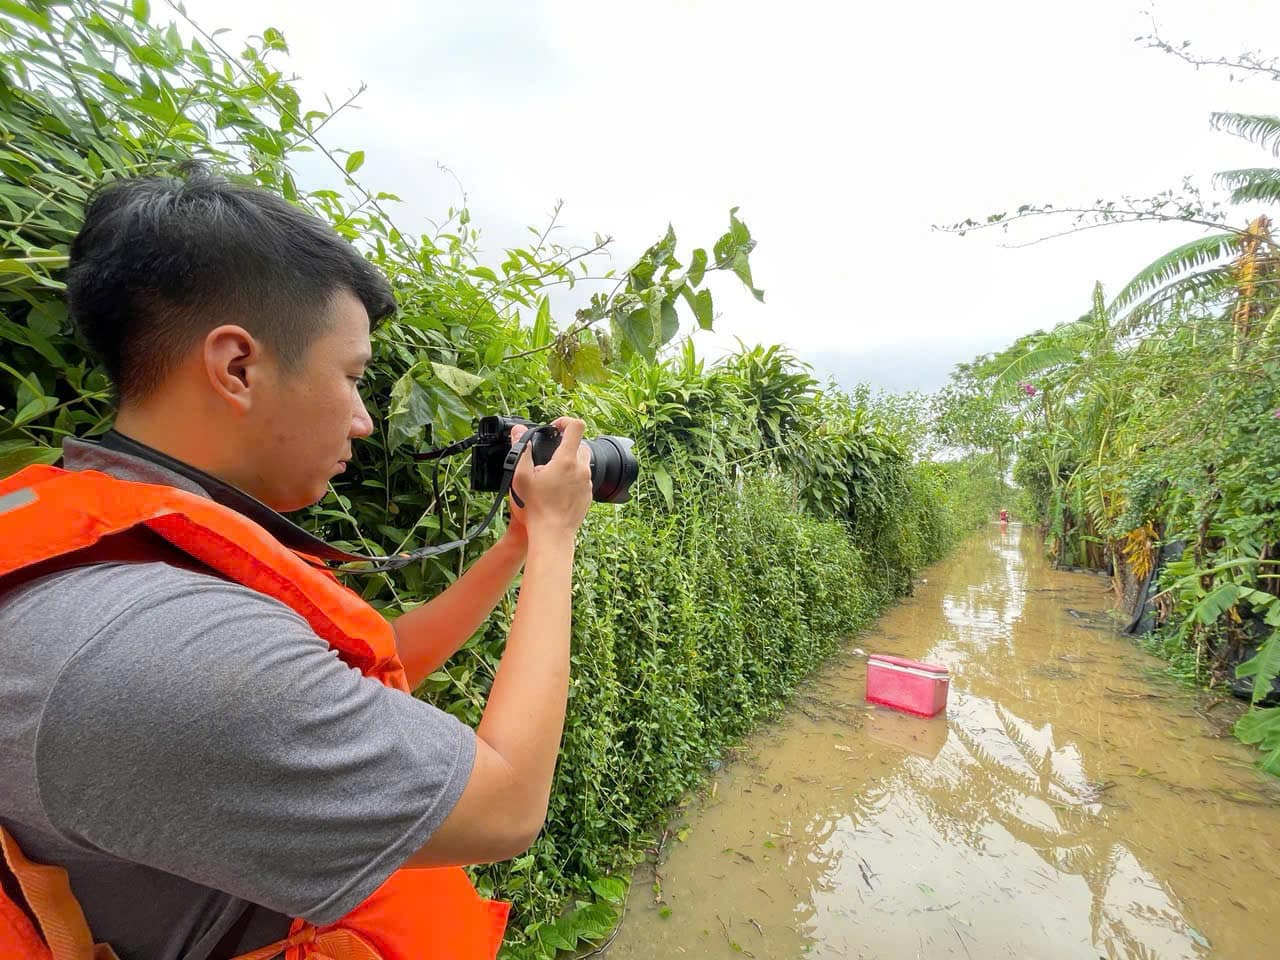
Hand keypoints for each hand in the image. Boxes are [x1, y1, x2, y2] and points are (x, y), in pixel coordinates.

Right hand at [508, 417, 592, 543]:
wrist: (552, 534)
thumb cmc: (535, 508)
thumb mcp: (521, 476)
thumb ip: (521, 450)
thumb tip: (517, 431)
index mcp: (566, 460)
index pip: (576, 426)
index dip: (565, 421)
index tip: (554, 428)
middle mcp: (581, 469)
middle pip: (580, 444)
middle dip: (566, 445)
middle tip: (549, 456)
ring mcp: (587, 483)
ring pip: (582, 463)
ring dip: (569, 463)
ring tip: (551, 476)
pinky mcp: (588, 495)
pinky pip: (583, 480)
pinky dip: (573, 479)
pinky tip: (558, 490)